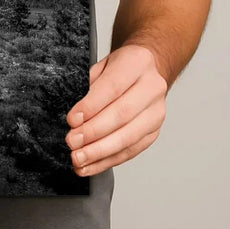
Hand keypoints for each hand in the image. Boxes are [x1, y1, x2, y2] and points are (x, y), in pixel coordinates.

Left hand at [65, 44, 166, 174]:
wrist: (147, 69)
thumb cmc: (121, 68)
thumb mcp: (102, 64)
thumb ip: (89, 84)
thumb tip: (75, 115)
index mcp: (137, 63)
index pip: (113, 87)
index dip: (91, 106)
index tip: (72, 119)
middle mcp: (152, 87)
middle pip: (122, 115)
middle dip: (93, 132)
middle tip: (72, 141)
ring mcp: (157, 112)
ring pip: (129, 137)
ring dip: (100, 152)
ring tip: (79, 158)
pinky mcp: (154, 132)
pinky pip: (131, 151)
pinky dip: (108, 160)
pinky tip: (91, 165)